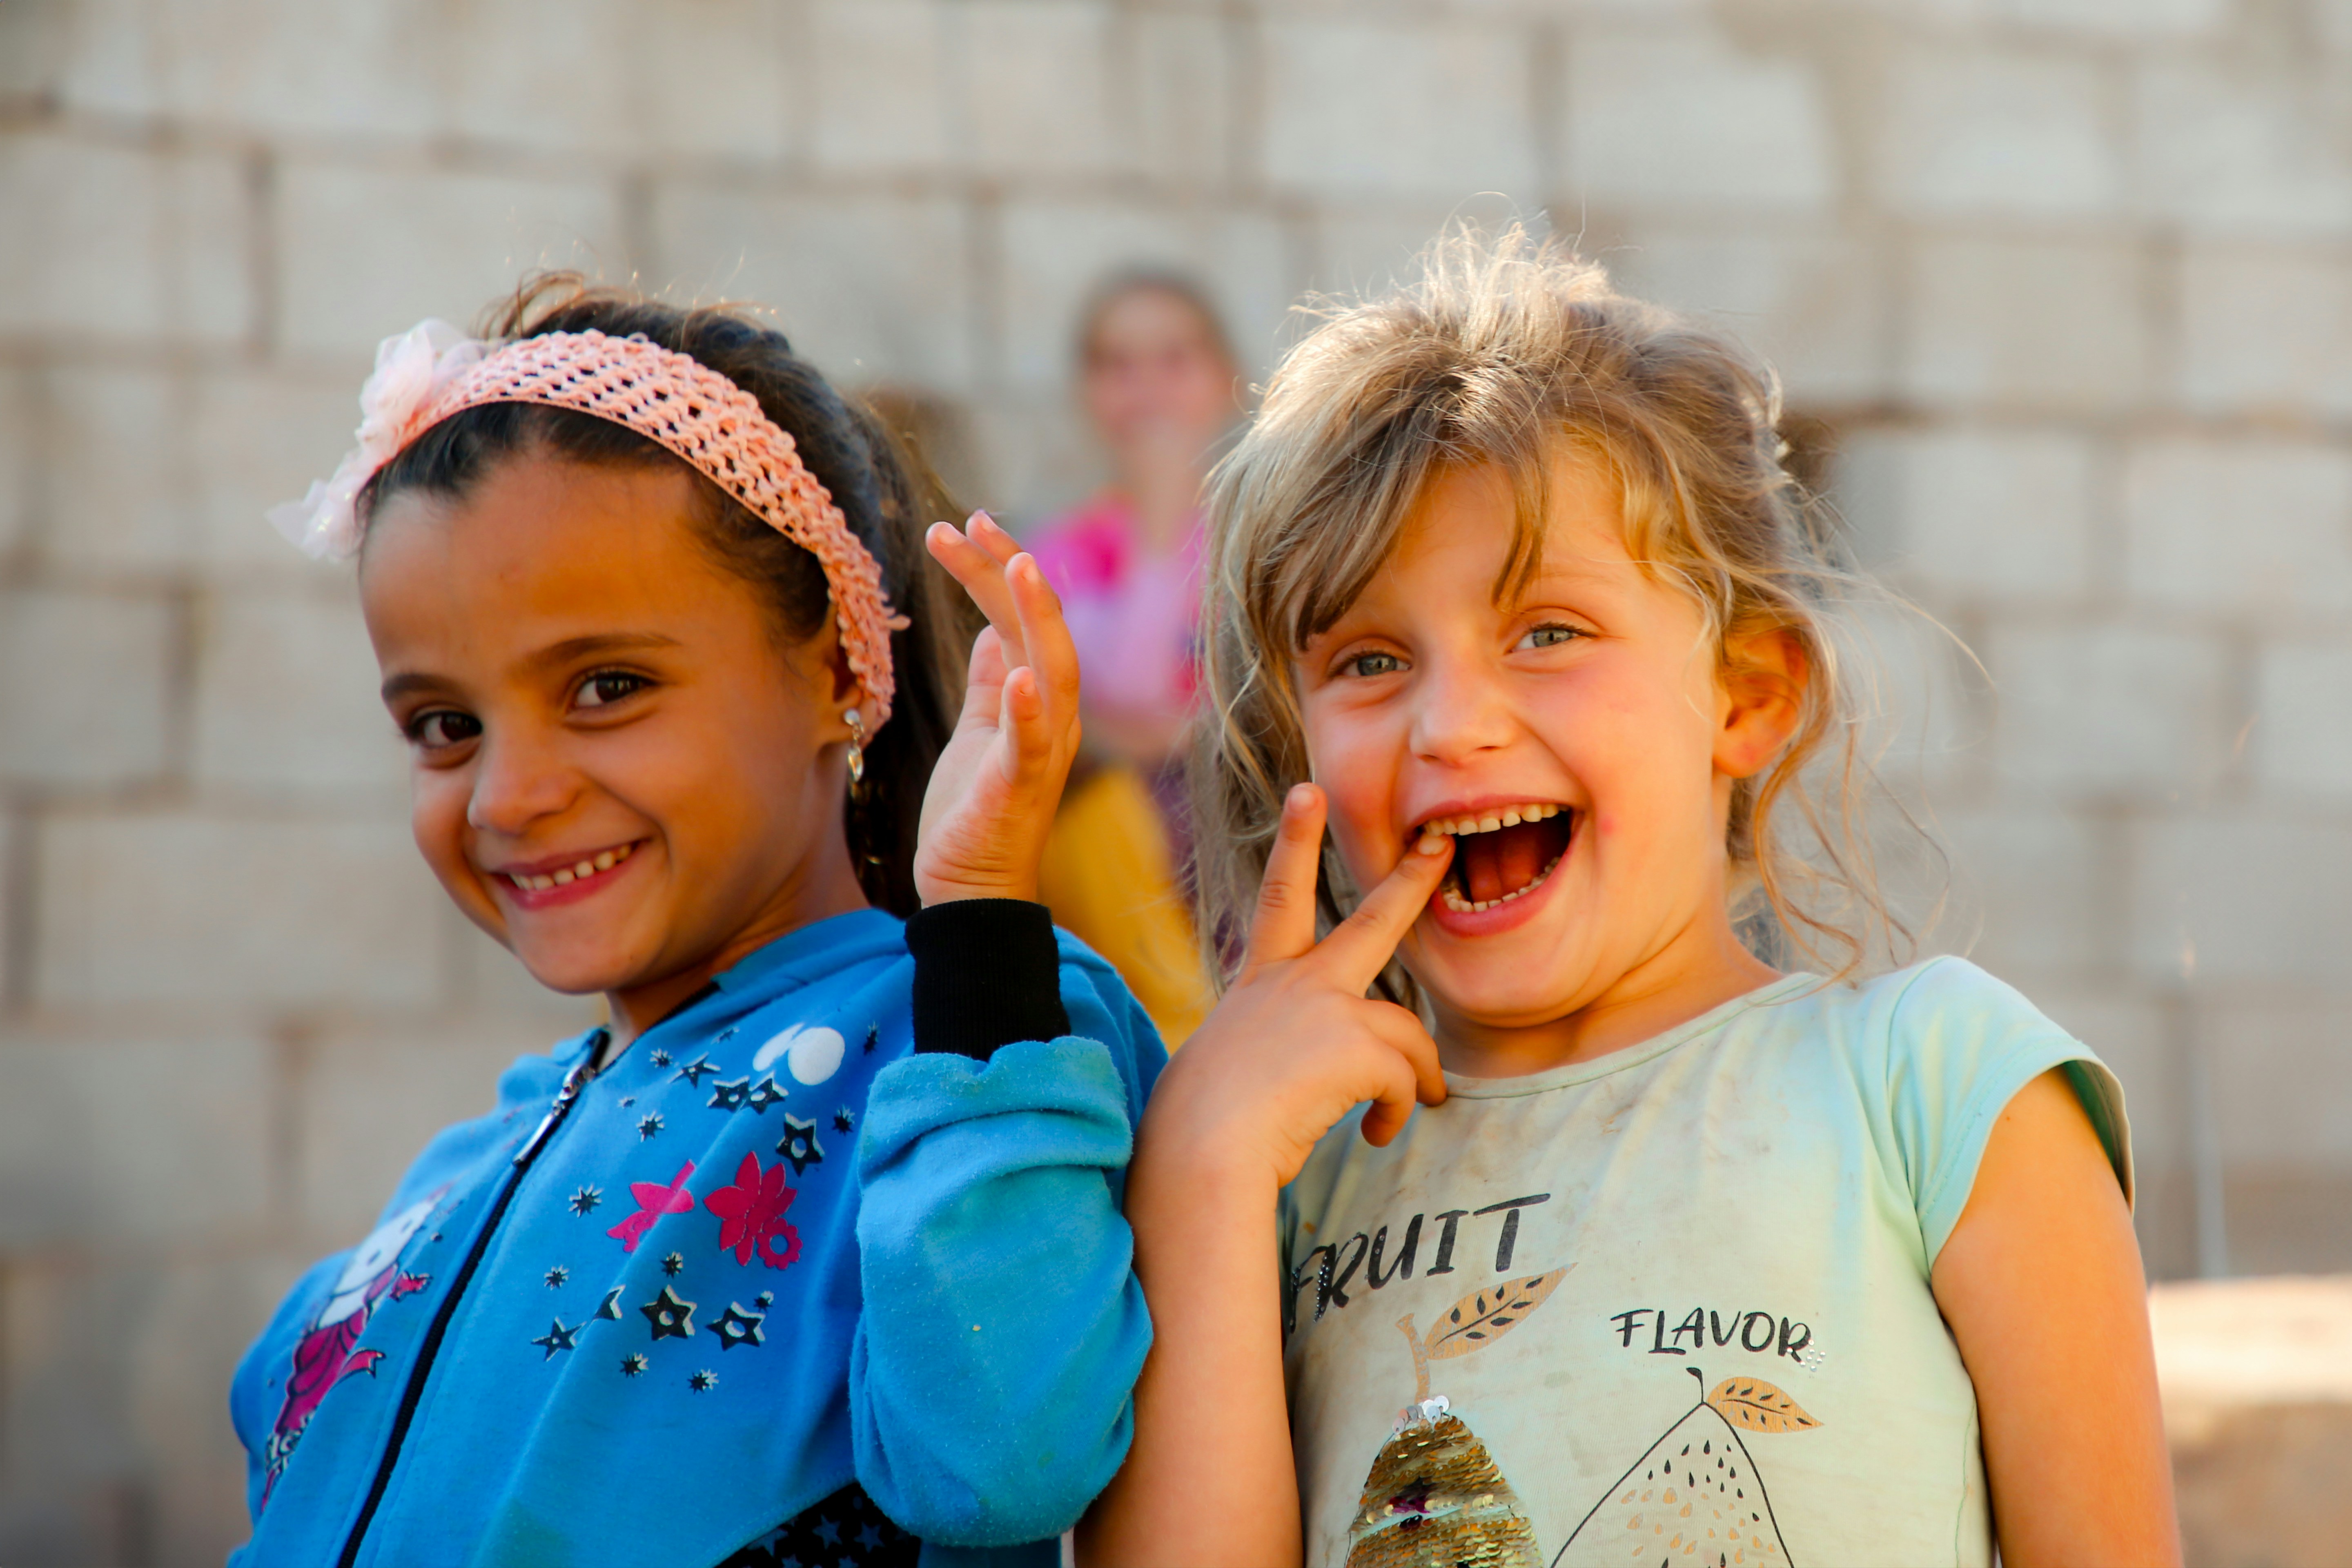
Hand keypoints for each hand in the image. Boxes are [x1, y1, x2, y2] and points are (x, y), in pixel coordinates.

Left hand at [913, 512, 1083, 905]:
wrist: (969, 890)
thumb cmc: (973, 813)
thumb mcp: (980, 731)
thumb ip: (992, 683)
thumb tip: (993, 633)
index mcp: (1039, 700)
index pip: (1025, 619)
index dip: (1000, 568)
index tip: (965, 523)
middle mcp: (1052, 718)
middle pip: (1044, 628)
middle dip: (1013, 570)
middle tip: (973, 520)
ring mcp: (1041, 753)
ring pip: (1054, 670)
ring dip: (1038, 617)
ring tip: (1017, 565)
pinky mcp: (1020, 789)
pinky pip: (1032, 743)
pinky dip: (1029, 707)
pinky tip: (1018, 673)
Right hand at [1137, 784, 1454, 1193]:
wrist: (1199, 1148)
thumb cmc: (1204, 1122)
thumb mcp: (1239, 1065)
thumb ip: (1284, 1051)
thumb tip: (1331, 1079)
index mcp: (1262, 981)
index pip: (1280, 897)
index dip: (1295, 841)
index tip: (1307, 791)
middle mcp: (1296, 982)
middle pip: (1371, 923)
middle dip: (1410, 881)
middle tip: (1440, 846)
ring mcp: (1327, 1007)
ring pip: (1408, 1033)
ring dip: (1415, 1078)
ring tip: (1397, 1112)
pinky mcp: (1355, 1045)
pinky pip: (1405, 1080)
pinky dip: (1397, 1112)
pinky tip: (1371, 1135)